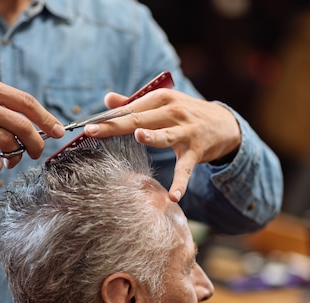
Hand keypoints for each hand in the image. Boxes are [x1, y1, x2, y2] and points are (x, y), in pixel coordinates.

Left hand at [83, 89, 240, 201]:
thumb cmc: (185, 113)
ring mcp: (185, 132)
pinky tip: (174, 196)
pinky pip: (186, 169)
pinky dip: (180, 183)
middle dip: (115, 125)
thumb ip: (134, 102)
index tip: (85, 125)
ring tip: (139, 137)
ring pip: (165, 135)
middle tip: (92, 130)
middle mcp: (173, 112)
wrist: (224, 123)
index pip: (129, 109)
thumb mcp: (163, 103)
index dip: (106, 117)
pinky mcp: (196, 151)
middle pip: (139, 119)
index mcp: (160, 99)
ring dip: (153, 137)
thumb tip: (107, 99)